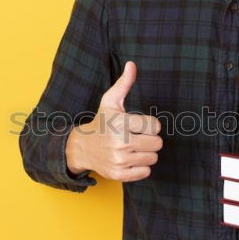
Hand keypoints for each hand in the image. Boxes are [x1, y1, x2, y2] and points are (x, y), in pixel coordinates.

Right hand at [65, 61, 162, 181]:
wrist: (82, 147)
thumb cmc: (101, 123)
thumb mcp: (110, 102)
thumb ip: (124, 84)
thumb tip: (132, 64)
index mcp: (121, 123)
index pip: (155, 126)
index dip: (150, 125)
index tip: (139, 126)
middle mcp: (120, 142)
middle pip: (157, 144)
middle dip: (149, 140)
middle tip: (137, 138)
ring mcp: (119, 160)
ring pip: (153, 158)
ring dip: (146, 154)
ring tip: (133, 148)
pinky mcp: (119, 175)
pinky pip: (145, 173)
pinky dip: (140, 167)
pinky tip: (130, 160)